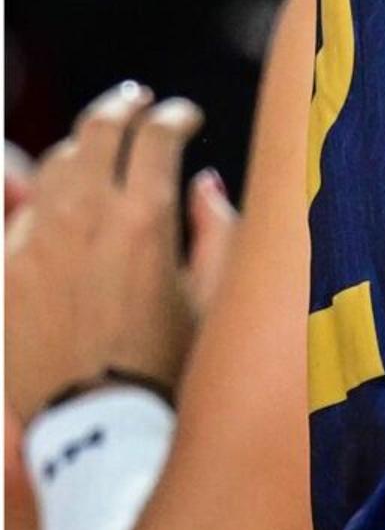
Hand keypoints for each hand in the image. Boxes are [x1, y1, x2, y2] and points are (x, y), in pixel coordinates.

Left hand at [4, 88, 231, 428]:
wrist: (95, 427)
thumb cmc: (167, 369)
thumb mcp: (214, 298)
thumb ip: (218, 231)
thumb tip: (207, 187)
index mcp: (147, 219)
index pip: (157, 134)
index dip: (175, 116)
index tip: (184, 118)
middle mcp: (86, 218)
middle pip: (97, 129)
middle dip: (123, 107)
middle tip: (136, 101)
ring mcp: (36, 242)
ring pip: (54, 164)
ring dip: (80, 145)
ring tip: (94, 142)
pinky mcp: (5, 271)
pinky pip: (22, 214)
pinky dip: (45, 198)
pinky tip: (58, 200)